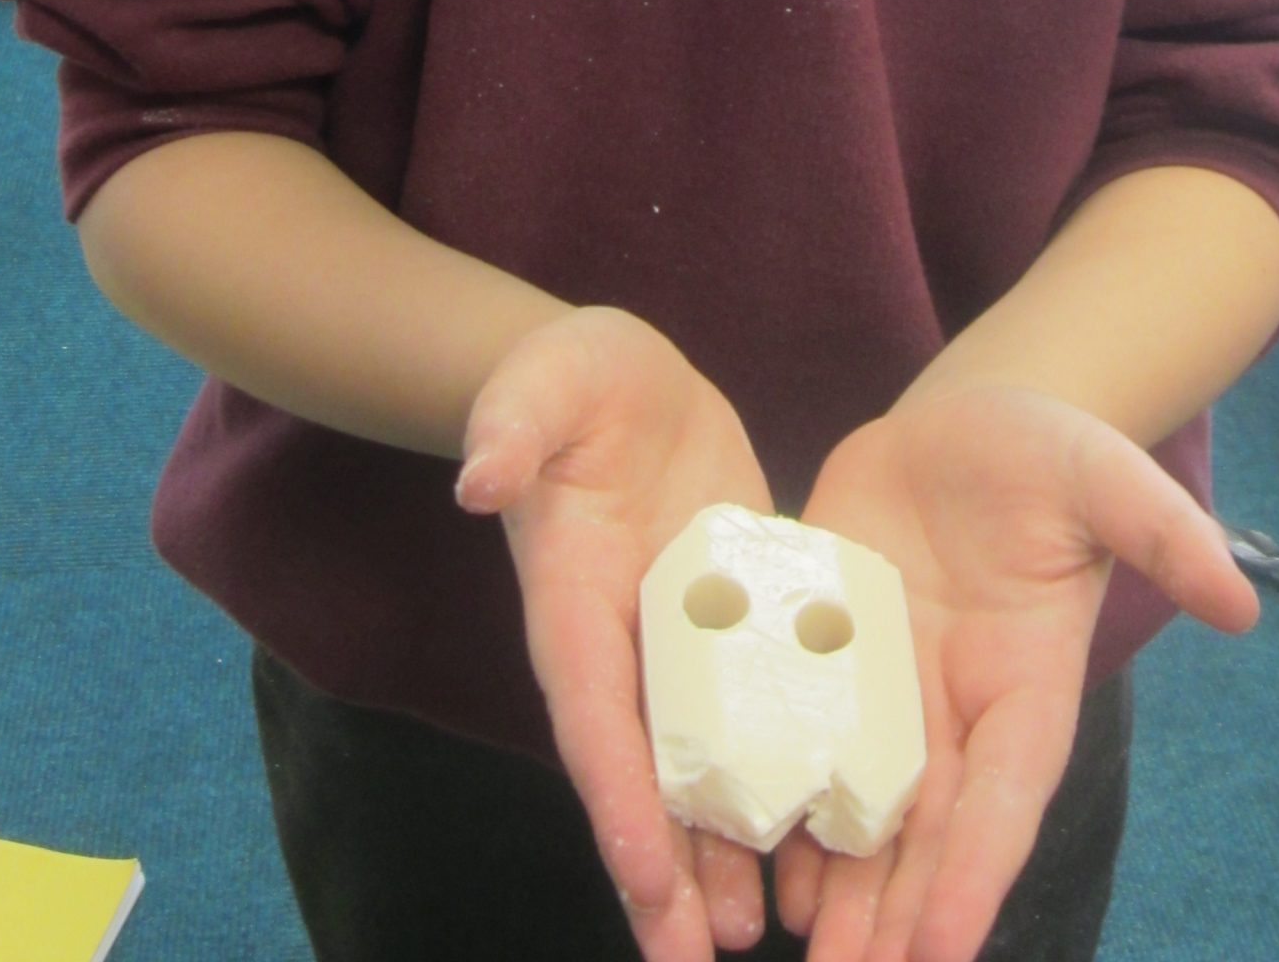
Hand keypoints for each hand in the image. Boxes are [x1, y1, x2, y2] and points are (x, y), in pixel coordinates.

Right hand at [457, 309, 776, 959]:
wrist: (622, 380)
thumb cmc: (570, 375)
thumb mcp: (541, 380)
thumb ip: (509, 426)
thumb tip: (477, 479)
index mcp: (570, 596)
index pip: (590, 710)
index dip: (614, 792)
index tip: (640, 873)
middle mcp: (618, 642)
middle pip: (638, 773)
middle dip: (658, 870)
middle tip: (690, 961)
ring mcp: (674, 643)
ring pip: (692, 767)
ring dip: (712, 853)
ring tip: (744, 938)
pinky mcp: (727, 625)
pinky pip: (748, 715)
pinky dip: (765, 781)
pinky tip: (801, 848)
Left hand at [773, 385, 1256, 961]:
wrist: (958, 425)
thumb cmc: (1044, 452)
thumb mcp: (1105, 477)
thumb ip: (1164, 534)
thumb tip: (1243, 603)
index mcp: (1026, 689)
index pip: (1003, 800)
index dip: (974, 873)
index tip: (942, 948)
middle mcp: (953, 713)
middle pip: (924, 834)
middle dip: (893, 914)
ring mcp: (883, 692)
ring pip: (858, 810)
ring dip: (832, 885)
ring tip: (797, 948)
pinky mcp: (819, 655)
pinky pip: (795, 740)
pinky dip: (774, 800)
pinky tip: (744, 856)